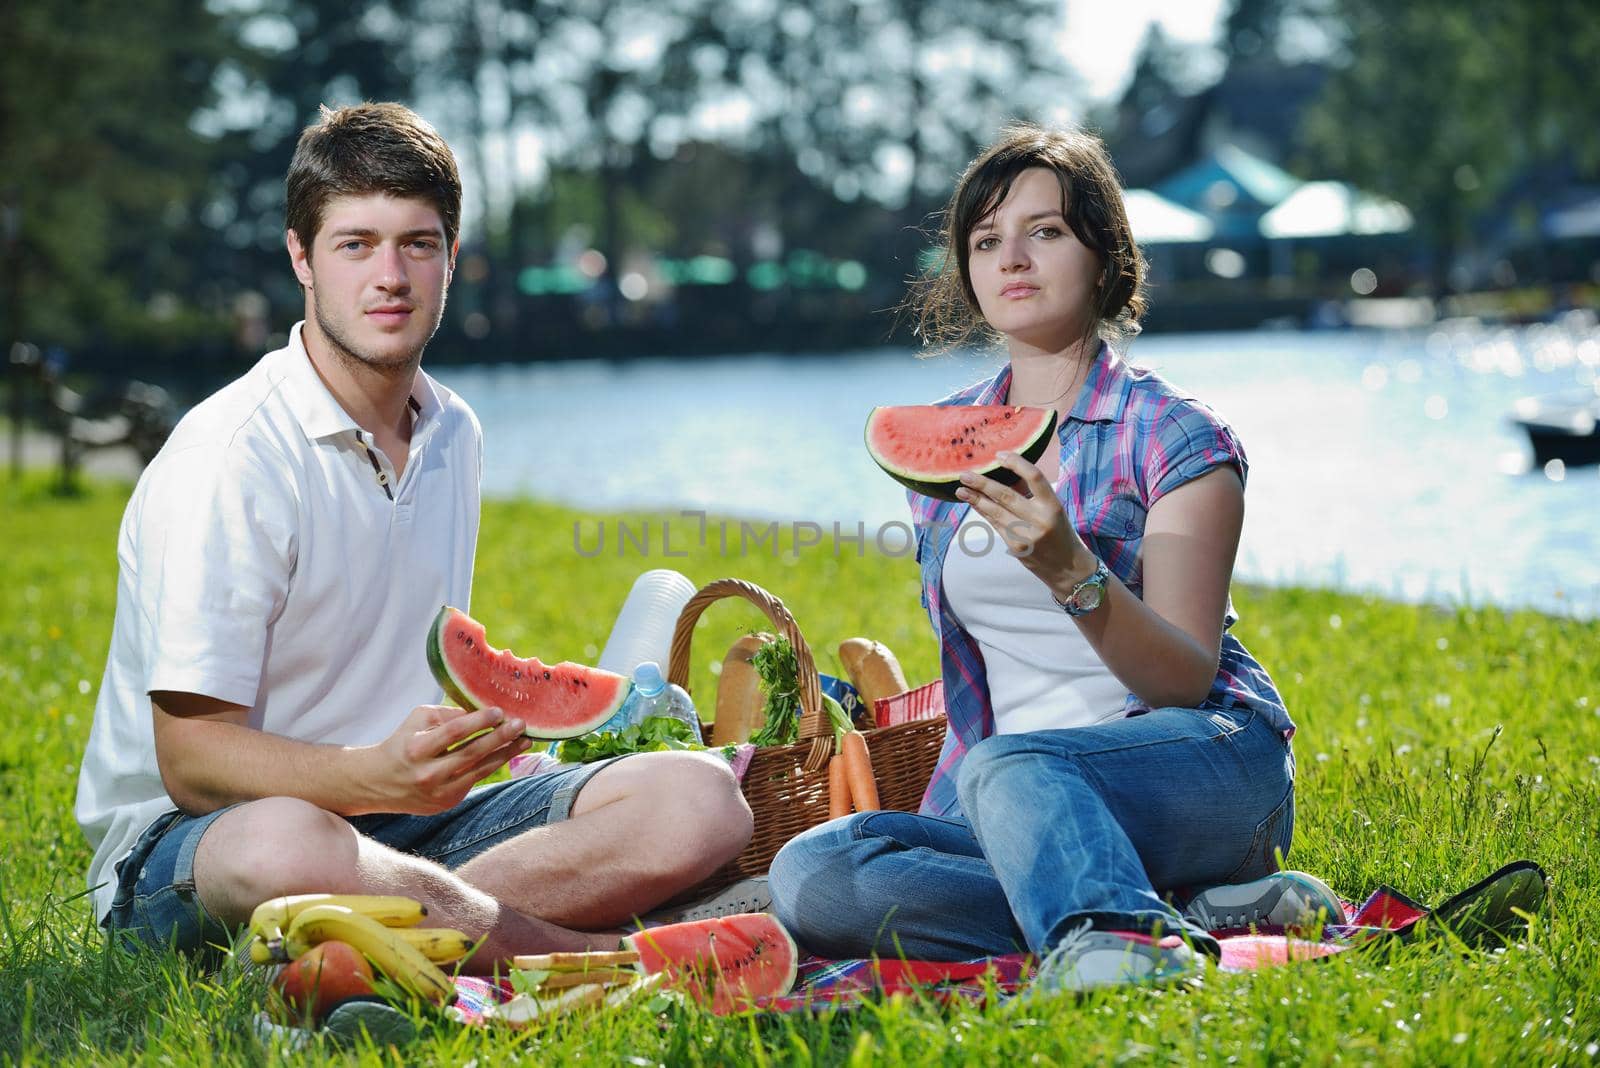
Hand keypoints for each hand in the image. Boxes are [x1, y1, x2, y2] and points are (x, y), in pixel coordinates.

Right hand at [358, 704, 531, 814]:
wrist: (377, 782)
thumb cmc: (401, 743)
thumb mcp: (417, 720)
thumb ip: (448, 714)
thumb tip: (481, 711)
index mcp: (416, 749)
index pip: (453, 732)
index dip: (478, 721)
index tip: (499, 711)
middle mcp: (427, 773)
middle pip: (471, 753)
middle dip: (500, 738)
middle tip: (520, 725)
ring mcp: (437, 792)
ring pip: (478, 771)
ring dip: (505, 755)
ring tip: (523, 741)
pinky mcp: (445, 804)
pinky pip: (473, 781)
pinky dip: (490, 767)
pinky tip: (505, 754)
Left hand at [954, 451, 1096, 597]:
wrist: (1067, 568)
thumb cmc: (1060, 533)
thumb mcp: (1053, 510)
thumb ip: (1032, 495)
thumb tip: (1003, 475)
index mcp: (1053, 506)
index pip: (1034, 477)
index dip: (1016, 463)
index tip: (1000, 455)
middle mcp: (1039, 519)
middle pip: (1006, 495)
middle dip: (982, 484)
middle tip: (965, 474)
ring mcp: (1025, 535)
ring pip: (995, 511)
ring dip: (976, 499)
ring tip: (961, 490)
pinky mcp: (1015, 547)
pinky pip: (995, 524)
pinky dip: (983, 512)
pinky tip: (974, 504)